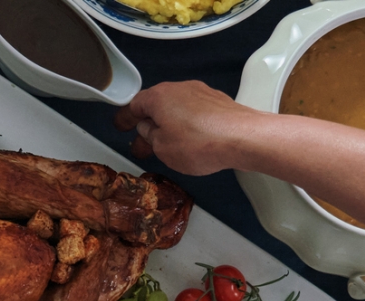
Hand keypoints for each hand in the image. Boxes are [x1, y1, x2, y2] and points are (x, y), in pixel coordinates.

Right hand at [114, 81, 266, 175]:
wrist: (243, 137)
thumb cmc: (200, 142)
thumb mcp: (162, 148)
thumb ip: (150, 137)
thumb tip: (148, 130)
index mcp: (158, 96)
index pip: (134, 105)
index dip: (126, 118)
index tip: (121, 126)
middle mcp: (179, 88)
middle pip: (157, 105)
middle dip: (149, 125)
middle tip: (143, 143)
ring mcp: (201, 93)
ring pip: (177, 108)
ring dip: (170, 124)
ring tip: (169, 145)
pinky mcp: (219, 102)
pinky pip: (196, 112)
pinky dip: (189, 124)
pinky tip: (192, 140)